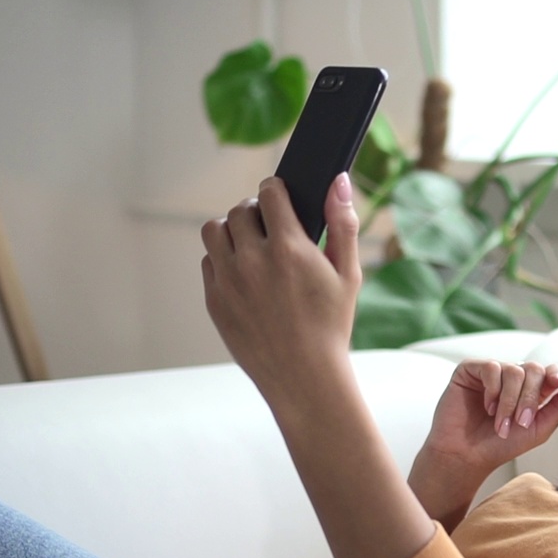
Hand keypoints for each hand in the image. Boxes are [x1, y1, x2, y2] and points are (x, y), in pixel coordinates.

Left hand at [199, 173, 361, 403]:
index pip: (269, 192)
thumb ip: (343, 223)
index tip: (283, 198)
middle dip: (257, 212)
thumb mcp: (348, 273)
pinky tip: (247, 275)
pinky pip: (209, 262)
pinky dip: (224, 260)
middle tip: (272, 228)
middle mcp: (253, 261)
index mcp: (288, 249)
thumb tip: (338, 181)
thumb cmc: (331, 325)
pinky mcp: (214, 300)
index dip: (277, 190)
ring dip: (233, 230)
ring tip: (253, 246)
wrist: (304, 376)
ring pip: (215, 230)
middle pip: (240, 209)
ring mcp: (228, 281)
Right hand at [409, 360, 557, 527]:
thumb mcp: (540, 427)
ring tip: (500, 425)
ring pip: (514, 370)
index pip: (550, 371)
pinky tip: (487, 408)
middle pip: (534, 369)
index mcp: (531, 389)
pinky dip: (493, 390)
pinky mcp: (470, 370)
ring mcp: (491, 371)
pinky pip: (491, 366)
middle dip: (530, 398)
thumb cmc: (502, 445)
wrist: (467, 457)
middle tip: (520, 423)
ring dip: (510, 401)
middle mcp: (512, 376)